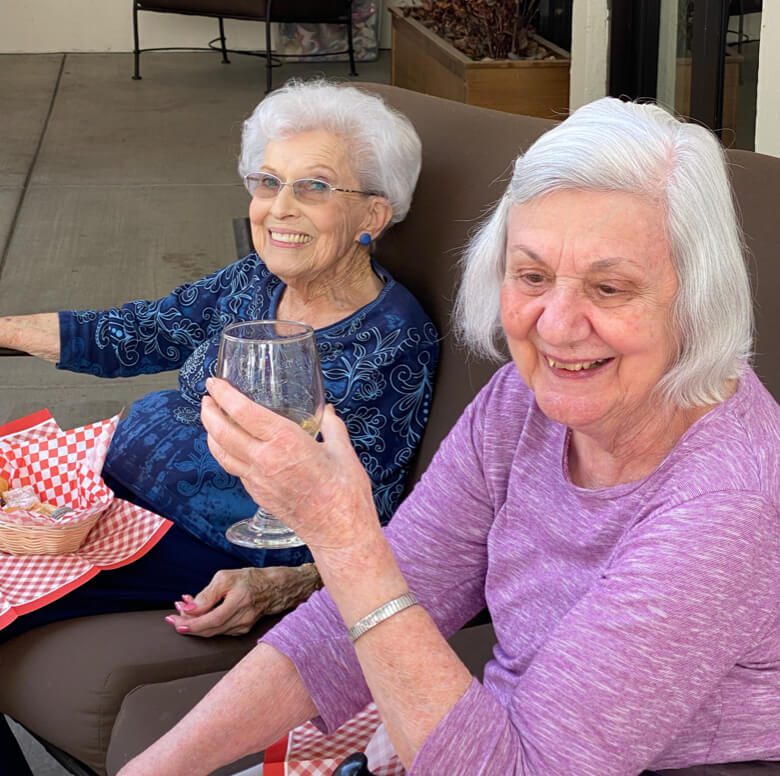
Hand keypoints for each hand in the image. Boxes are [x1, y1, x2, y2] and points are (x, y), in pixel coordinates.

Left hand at [166, 565, 321, 637]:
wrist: (275, 587)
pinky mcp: (243, 630)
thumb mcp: (226, 577)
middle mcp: (241, 619)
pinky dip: (207, 624)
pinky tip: (201, 615)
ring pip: (212, 632)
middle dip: (187, 625)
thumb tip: (188, 608)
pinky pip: (220, 630)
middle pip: (207, 630)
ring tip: (184, 613)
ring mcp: (243, 627)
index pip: (208, 620)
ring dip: (195, 624)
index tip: (172, 618)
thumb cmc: (250, 579)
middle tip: (173, 617)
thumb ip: (207, 594)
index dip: (188, 622)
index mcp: (238, 603)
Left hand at [201, 377, 379, 552]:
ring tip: (210, 420)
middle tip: (206, 399)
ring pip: (221, 453)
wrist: (339, 531)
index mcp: (285, 441)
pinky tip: (231, 448)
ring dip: (210, 434)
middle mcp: (264, 459)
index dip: (224, 394)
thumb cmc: (344, 492)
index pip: (243, 412)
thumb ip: (332, 426)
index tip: (214, 382)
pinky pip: (234, 469)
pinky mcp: (257, 494)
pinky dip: (225, 453)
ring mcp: (257, 479)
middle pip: (221, 431)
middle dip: (209, 412)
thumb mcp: (343, 451)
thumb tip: (328, 412)